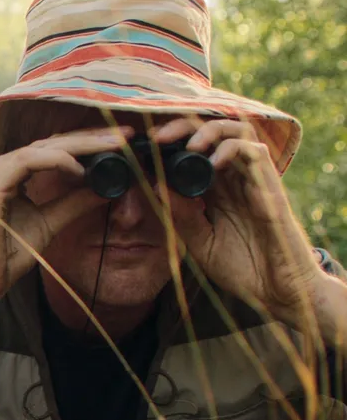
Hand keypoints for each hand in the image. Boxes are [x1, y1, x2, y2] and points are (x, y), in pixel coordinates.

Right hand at [0, 127, 129, 306]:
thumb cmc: (5, 259)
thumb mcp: (49, 224)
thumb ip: (74, 203)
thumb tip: (107, 188)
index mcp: (3, 173)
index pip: (48, 149)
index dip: (84, 143)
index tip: (119, 142)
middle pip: (47, 143)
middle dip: (90, 138)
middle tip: (126, 134)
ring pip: (41, 148)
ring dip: (80, 146)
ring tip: (113, 146)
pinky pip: (28, 161)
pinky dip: (57, 162)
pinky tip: (81, 170)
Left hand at [153, 118, 322, 322]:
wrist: (276, 292)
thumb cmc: (242, 269)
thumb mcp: (200, 242)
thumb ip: (180, 215)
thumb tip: (155, 185)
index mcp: (216, 190)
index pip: (194, 151)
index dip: (171, 143)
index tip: (143, 148)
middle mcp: (234, 179)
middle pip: (213, 133)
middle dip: (183, 127)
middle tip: (158, 137)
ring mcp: (253, 180)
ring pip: (237, 132)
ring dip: (209, 131)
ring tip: (188, 146)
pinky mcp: (270, 186)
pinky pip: (255, 153)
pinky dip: (232, 149)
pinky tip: (214, 161)